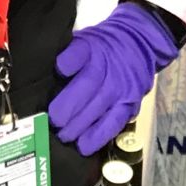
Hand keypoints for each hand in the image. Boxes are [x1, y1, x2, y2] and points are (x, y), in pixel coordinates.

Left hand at [49, 2, 181, 157]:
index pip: (80, 52)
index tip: (60, 69)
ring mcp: (121, 87)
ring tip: (65, 136)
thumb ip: (67, 55)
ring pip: (101, 106)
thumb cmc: (102, 47)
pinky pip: (115, 122)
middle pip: (88, 84)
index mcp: (93, 48)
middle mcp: (109, 67)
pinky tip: (84, 146)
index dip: (69, 60)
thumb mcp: (84, 40)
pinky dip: (99, 135)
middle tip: (53, 121)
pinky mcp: (130, 104)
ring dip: (81, 124)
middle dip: (68, 105)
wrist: (140, 44)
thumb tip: (46, 73)